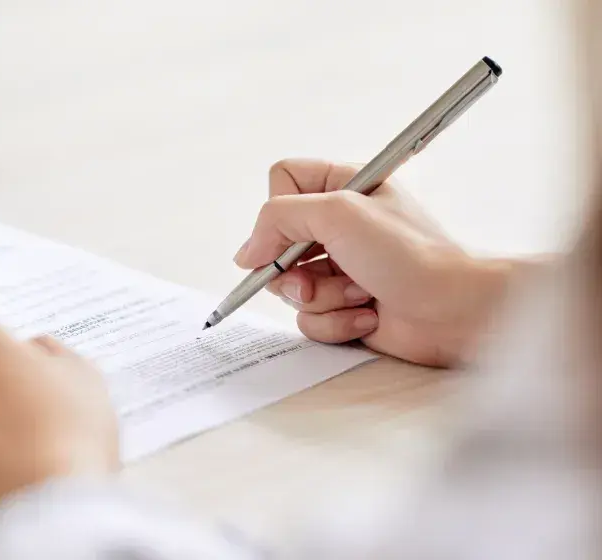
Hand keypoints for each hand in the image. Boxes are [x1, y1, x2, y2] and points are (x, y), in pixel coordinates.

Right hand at [234, 159, 512, 366]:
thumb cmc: (411, 254)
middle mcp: (339, 226)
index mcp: (342, 186)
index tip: (290, 234)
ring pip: (290, 287)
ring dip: (321, 297)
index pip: (281, 182)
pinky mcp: (344, 305)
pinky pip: (310, 318)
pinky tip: (367, 315)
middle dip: (295, 268)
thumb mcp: (338, 214)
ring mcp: (341, 267)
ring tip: (358, 294)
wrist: (456, 310)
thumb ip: (279, 218)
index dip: (277, 210)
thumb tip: (247, 253)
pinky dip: (335, 321)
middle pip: (277, 242)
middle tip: (319, 275)